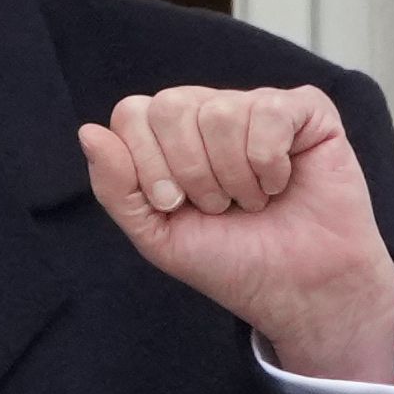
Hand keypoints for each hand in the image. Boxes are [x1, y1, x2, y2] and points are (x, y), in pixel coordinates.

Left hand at [78, 84, 393, 384]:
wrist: (297, 288)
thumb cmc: (230, 260)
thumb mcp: (156, 234)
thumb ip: (116, 187)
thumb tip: (88, 131)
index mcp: (170, 137)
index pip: (133, 113)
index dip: (149, 165)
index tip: (174, 205)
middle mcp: (211, 112)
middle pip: (170, 105)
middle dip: (190, 172)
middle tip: (217, 205)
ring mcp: (257, 106)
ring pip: (221, 112)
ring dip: (234, 177)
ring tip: (252, 201)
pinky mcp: (306, 110)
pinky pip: (270, 112)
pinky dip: (270, 163)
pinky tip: (281, 183)